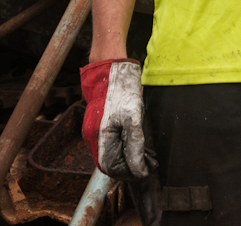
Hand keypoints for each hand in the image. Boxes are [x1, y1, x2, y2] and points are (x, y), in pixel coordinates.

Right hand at [81, 58, 150, 177]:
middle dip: (129, 166)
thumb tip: (138, 168)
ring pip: (110, 154)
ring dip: (126, 158)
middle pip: (110, 163)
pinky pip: (109, 144)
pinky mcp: (98, 124)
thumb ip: (135, 145)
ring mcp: (93, 130)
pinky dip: (122, 147)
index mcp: (99, 137)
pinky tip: (135, 141)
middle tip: (148, 162)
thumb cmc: (121, 89)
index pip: (112, 168)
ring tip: (144, 153)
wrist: (109, 68)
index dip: (129, 173)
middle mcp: (92, 136)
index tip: (146, 169)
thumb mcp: (133, 118)